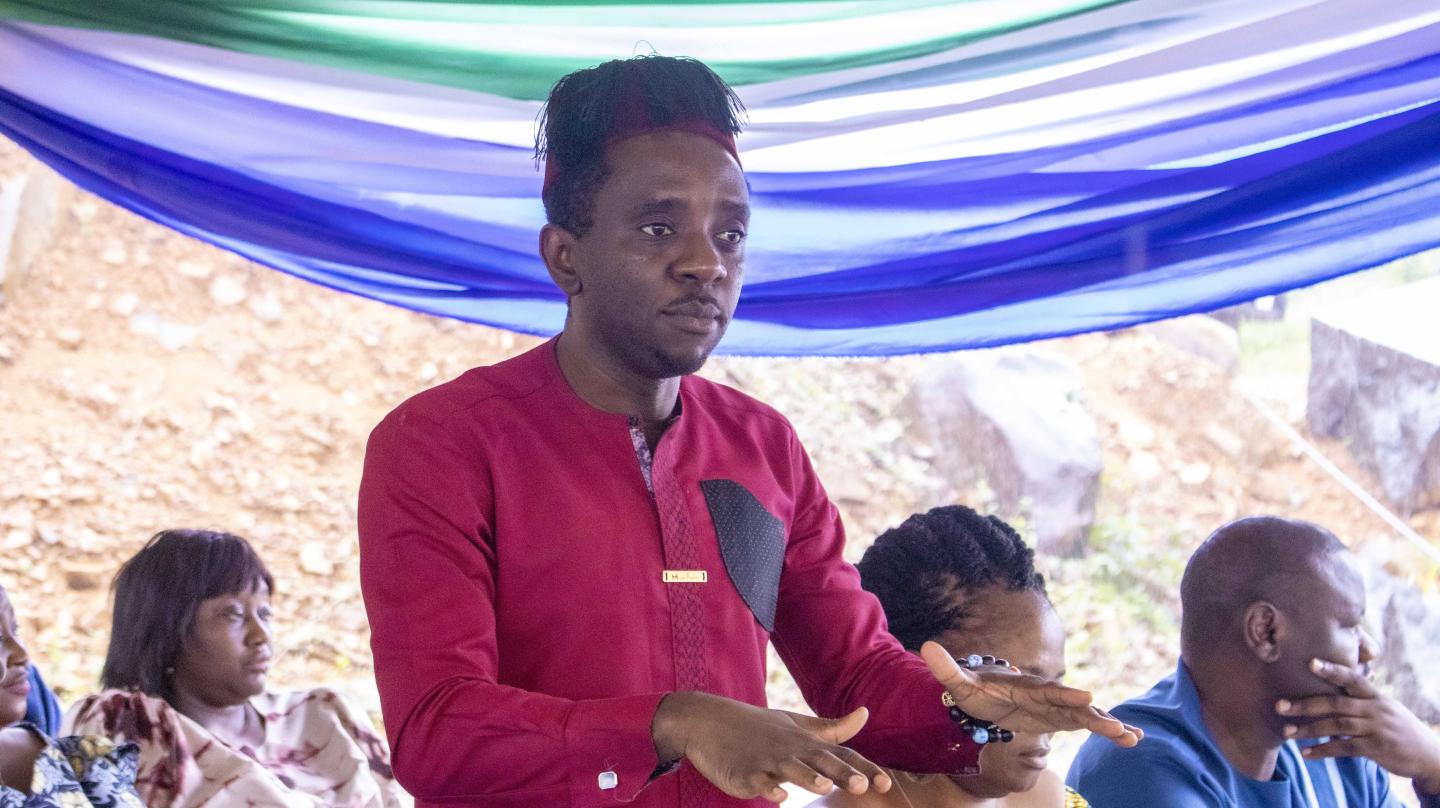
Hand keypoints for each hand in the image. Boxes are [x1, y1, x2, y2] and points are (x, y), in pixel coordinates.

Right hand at [652, 691, 891, 802]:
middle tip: (861, 785)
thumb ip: (832, 727)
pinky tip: (777, 796)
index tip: (885, 783)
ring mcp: (766, 760)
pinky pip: (757, 781)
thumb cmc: (758, 726)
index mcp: (806, 741)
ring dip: (806, 777)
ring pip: (790, 769)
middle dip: (841, 772)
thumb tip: (865, 714)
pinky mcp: (744, 772)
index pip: (841, 753)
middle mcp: (790, 749)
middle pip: (820, 761)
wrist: (709, 721)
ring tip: (822, 785)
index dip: (864, 768)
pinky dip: (767, 787)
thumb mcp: (796, 724)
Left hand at [921, 642, 1142, 746]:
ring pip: (1087, 716)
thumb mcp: (959, 684)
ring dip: (1109, 725)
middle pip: (1074, 705)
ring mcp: (1059, 709)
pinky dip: (1110, 730)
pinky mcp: (1064, 721)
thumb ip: (946, 668)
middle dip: (1096, 714)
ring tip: (1132, 737)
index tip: (1087, 696)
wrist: (985, 699)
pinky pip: (1090, 725)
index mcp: (1028, 686)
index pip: (1049, 691)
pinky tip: (1133, 739)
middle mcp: (1049, 696)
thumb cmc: (974, 693)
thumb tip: (925, 647)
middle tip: (1117, 726)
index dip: (1067, 694)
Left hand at [1278, 658, 1439, 794]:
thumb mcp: (1384, 709)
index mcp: (1376, 696)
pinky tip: (1307, 754)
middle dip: (1305, 704)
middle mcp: (1376, 709)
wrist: (1428, 755)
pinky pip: (1345, 749)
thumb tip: (1327, 695)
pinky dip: (1323, 751)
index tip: (1310, 662)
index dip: (1332, 670)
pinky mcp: (1377, 749)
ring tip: (1287, 732)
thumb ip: (1360, 701)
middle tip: (1279, 706)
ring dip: (1309, 729)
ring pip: (1336, 726)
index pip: (1353, 678)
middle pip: (1336, 703)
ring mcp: (1377, 729)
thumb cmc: (1398, 728)